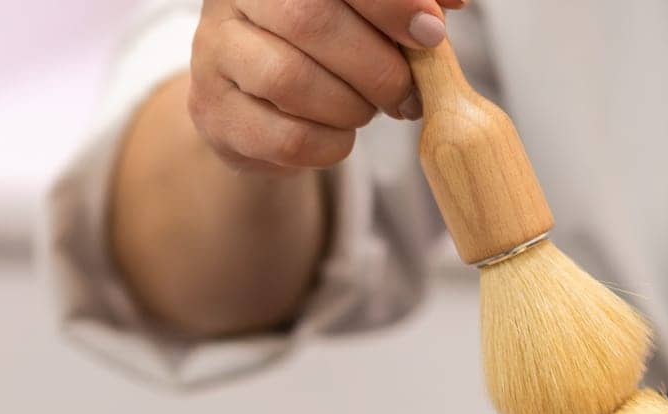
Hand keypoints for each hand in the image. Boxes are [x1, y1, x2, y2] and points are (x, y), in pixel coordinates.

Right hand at [191, 0, 463, 173]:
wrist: (262, 102)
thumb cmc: (326, 44)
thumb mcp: (369, 11)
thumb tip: (455, 0)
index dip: (389, 1)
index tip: (431, 31)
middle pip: (309, 20)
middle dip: (377, 64)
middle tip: (408, 92)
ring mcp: (212, 54)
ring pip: (292, 80)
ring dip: (352, 106)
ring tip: (370, 109)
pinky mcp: (213, 113)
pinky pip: (285, 137)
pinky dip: (330, 145)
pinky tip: (341, 135)